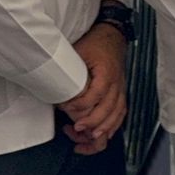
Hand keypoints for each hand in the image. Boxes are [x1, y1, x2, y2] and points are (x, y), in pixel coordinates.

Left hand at [57, 22, 127, 154]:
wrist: (112, 36)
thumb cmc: (95, 44)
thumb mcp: (78, 51)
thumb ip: (68, 67)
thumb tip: (53, 83)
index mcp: (107, 72)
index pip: (96, 94)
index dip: (81, 104)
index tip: (65, 107)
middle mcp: (117, 83)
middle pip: (109, 108)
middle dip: (92, 122)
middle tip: (76, 128)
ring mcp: (121, 89)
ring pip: (117, 114)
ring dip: (104, 128)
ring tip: (89, 137)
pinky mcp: (120, 93)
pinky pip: (121, 113)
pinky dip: (113, 125)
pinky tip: (102, 133)